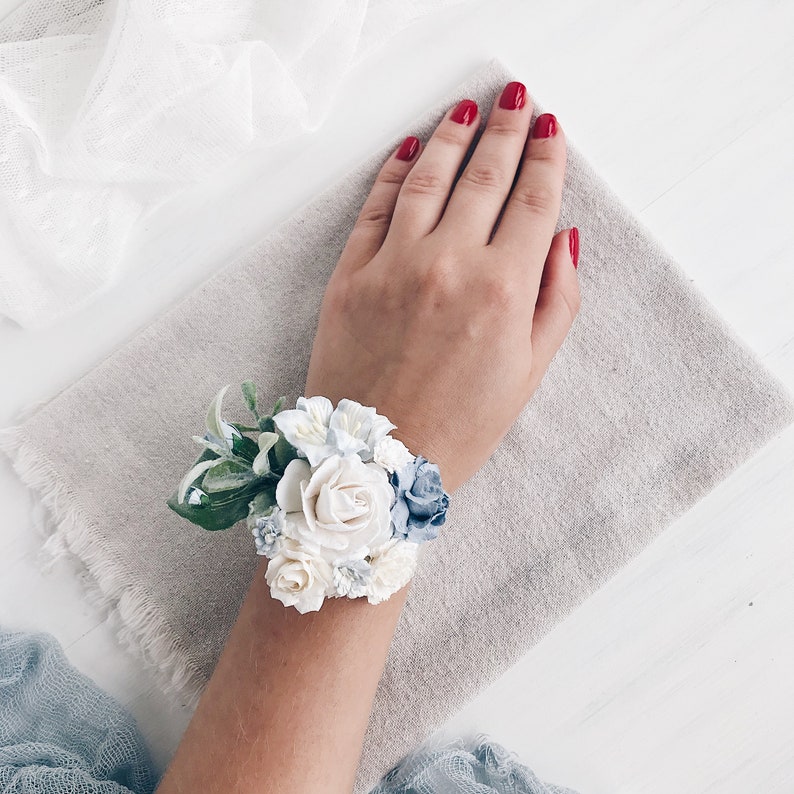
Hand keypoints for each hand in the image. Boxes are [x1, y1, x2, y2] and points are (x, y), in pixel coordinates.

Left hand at [305, 81, 579, 490]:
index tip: (550, 129)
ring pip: (428, 179)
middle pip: (485, 176)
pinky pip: (375, 207)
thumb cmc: (458, 428)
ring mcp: (393, 265)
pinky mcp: (350, 275)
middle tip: (515, 100)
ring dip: (451, 137)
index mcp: (503, 291)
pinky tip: (409, 151)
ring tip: (466, 112)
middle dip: (505, 130)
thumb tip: (563, 238)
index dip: (546, 158)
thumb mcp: (528, 374)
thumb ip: (556, 300)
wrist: (375, 463)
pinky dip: (393, 173)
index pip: (533, 201)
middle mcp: (449, 265)